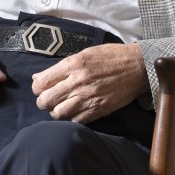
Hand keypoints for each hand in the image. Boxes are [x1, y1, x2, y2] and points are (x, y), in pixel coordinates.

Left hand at [32, 42, 147, 124]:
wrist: (137, 67)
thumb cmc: (110, 57)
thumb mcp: (84, 54)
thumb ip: (61, 67)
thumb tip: (38, 77)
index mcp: (73, 64)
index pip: (42, 82)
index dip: (37, 88)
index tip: (40, 88)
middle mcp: (78, 82)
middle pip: (46, 100)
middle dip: (42, 101)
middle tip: (47, 100)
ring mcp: (88, 98)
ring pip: (58, 114)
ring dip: (55, 112)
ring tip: (60, 106)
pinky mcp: (98, 110)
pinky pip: (75, 121)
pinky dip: (70, 119)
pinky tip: (73, 112)